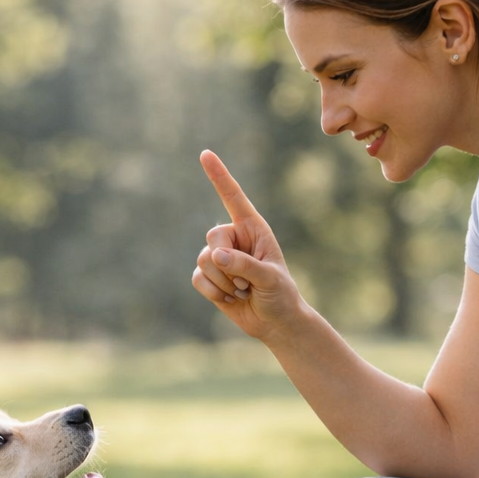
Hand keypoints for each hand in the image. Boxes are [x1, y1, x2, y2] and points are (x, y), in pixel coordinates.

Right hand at [193, 150, 303, 341]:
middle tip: (247, 282)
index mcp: (254, 228)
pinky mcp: (209, 278)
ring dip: (224, 283)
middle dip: (227, 263)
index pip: (233, 198)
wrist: (275, 323)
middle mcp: (234, 238)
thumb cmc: (280, 295)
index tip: (205, 154)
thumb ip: (244, 264)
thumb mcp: (269, 278)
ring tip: (243, 291)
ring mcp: (219, 258)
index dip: (219, 176)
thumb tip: (213, 255)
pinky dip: (214, 293)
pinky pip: (197, 279)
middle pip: (213, 237)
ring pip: (204, 260)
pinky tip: (230, 299)